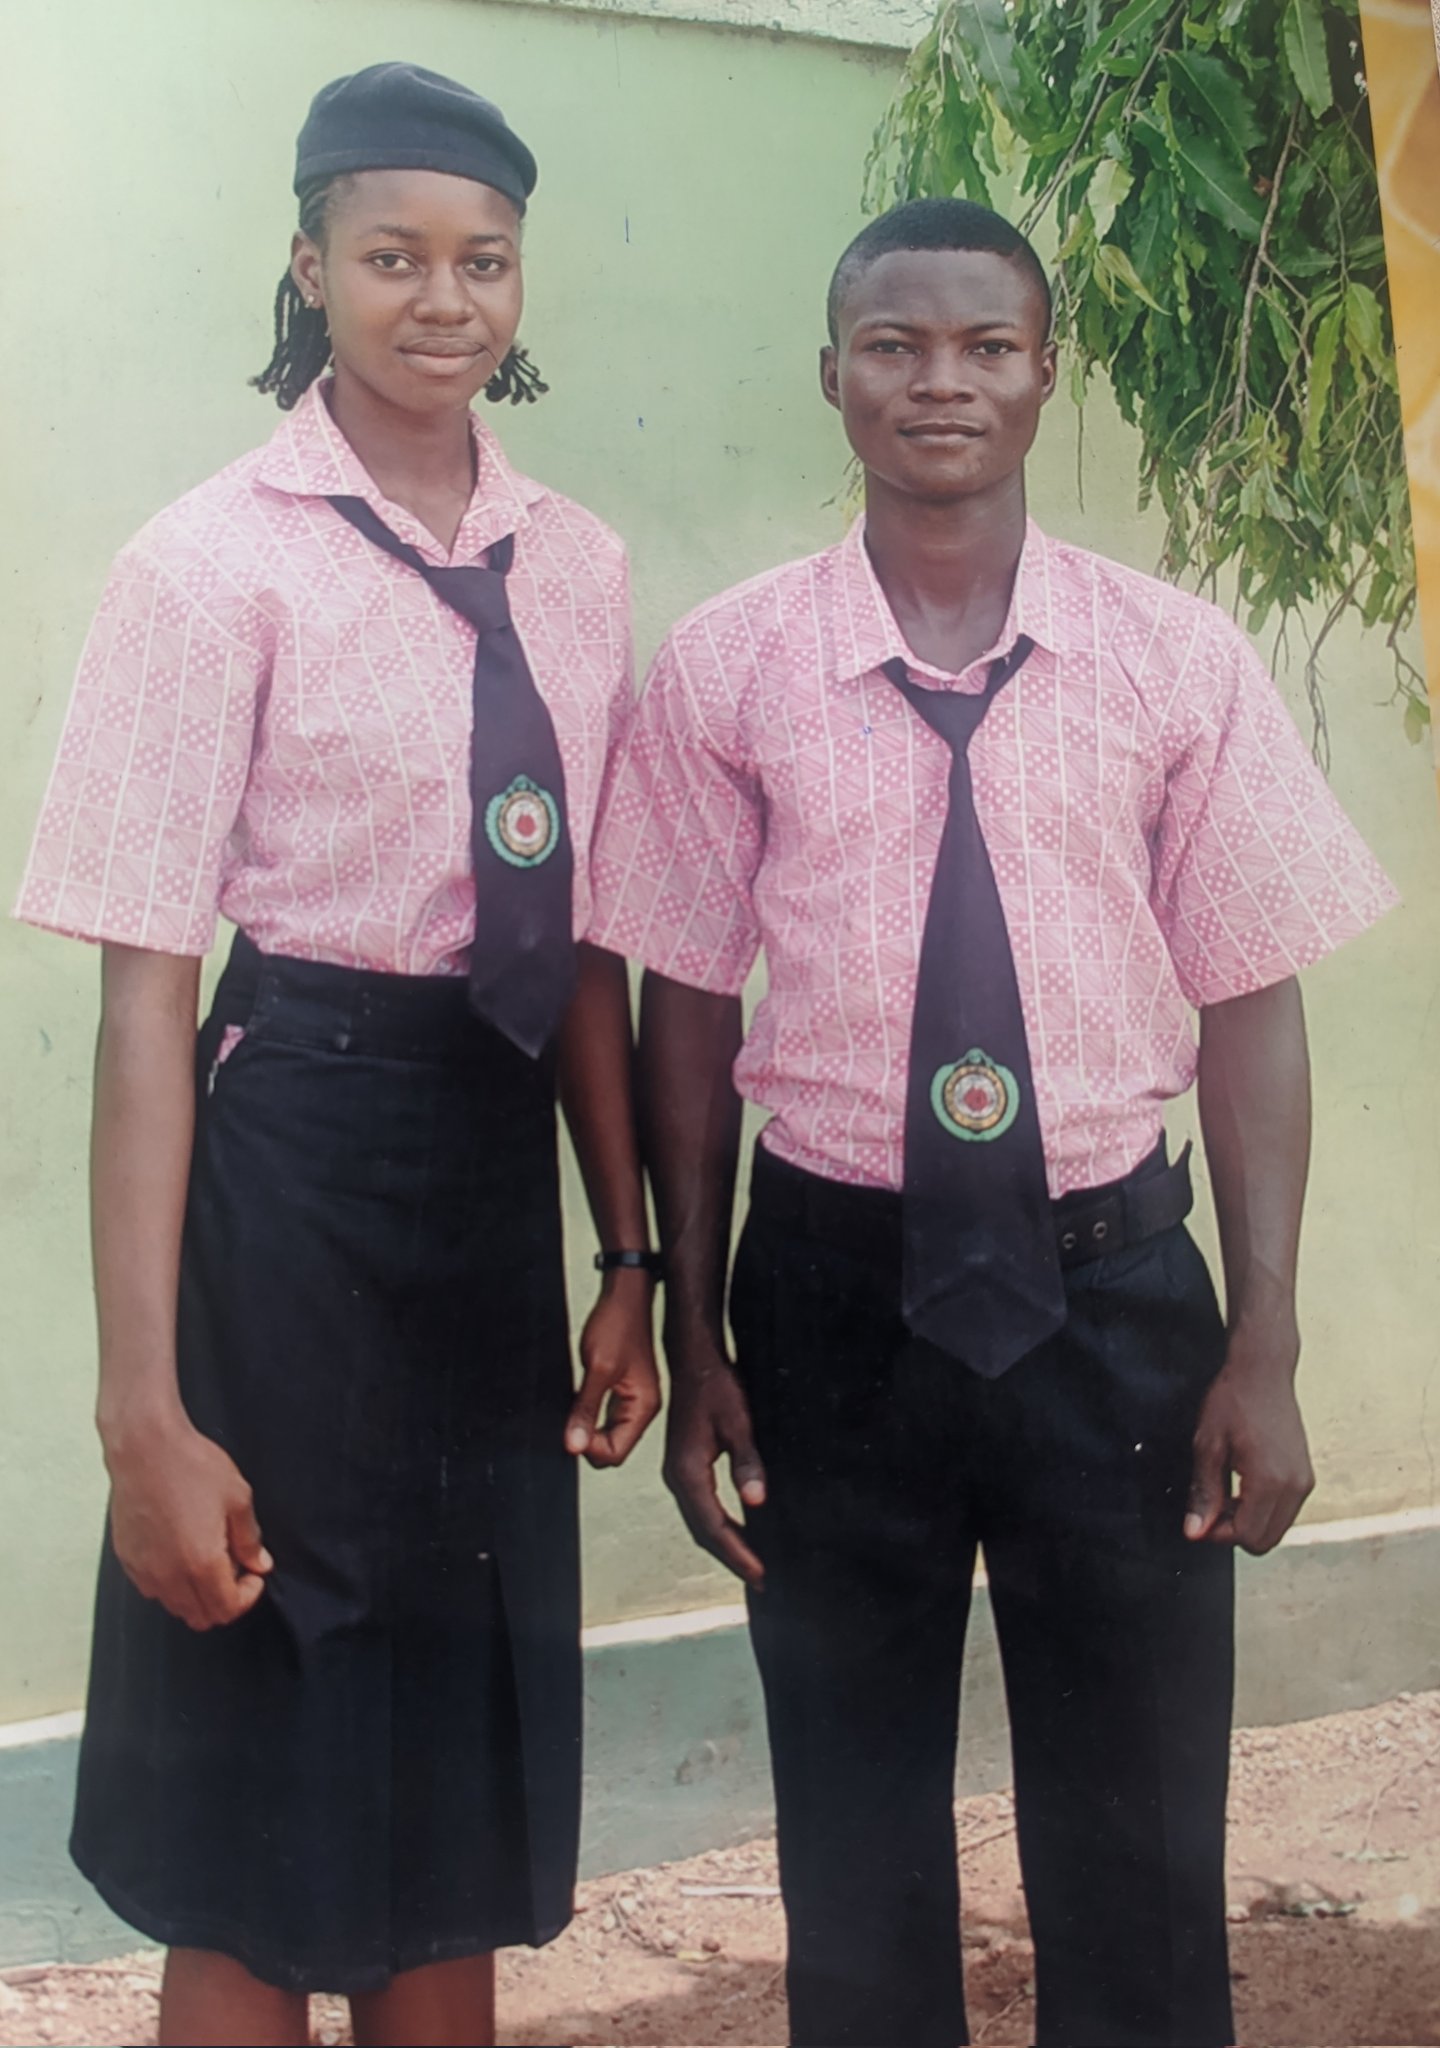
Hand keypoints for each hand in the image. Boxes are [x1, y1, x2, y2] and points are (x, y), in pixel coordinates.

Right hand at [105, 1407, 272, 1628]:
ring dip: (197, 1595)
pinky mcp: (128, 1559)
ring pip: (175, 1607)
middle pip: (200, 1617)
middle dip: (223, 1601)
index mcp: (201, 1563)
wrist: (145, 1447)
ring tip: (208, 1560)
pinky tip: (181, 1553)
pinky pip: (152, 1589)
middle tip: (234, 1570)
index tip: (253, 1575)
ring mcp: (144, 1570)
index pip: (227, 1609)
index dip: (247, 1597)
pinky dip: (171, 1584)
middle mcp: (169, 1575)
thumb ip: (249, 1539)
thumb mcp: (237, 1498)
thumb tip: (259, 1564)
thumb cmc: (191, 1466)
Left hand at [566, 1270, 661, 1468]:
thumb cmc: (618, 1324)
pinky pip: (605, 1417)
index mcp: (644, 1408)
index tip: (570, 1429)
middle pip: (612, 1449)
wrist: (624, 1295)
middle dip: (588, 1441)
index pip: (615, 1453)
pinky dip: (589, 1416)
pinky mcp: (622, 1390)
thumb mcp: (597, 1369)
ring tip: (574, 1407)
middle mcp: (642, 1408)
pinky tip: (578, 1402)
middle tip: (569, 1418)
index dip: (589, 1447)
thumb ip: (585, 1410)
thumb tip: (574, 1446)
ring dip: (587, 1428)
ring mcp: (633, 1400)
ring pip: (607, 1435)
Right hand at [661, 1332, 766, 1587]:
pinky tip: (735, 1528)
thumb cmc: (716, 1386)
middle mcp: (677, 1477)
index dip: (738, 1553)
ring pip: (699, 1520)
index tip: (760, 1575)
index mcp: (687, 1471)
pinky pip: (699, 1506)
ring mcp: (677, 1471)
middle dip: (731, 1557)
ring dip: (724, 1543)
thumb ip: (747, 1462)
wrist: (693, 1359)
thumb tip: (756, 1501)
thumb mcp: (738, 1423)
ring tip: (750, 1563)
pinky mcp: (684, 1464)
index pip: (714, 1526)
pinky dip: (717, 1524)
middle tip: (760, 1580)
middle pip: (703, 1531)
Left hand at [1185, 1321, 1313, 1554]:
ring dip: (1250, 1520)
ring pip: (1276, 1528)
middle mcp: (1296, 1486)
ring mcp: (1304, 1481)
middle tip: (1212, 1506)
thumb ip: (1204, 1493)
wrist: (1263, 1371)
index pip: (1248, 1536)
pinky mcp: (1306, 1475)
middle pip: (1265, 1540)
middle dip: (1235, 1531)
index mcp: (1270, 1481)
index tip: (1201, 1516)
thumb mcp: (1208, 1446)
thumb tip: (1196, 1531)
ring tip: (1226, 1490)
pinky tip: (1243, 1485)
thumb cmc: (1234, 1399)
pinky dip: (1263, 1508)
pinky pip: (1285, 1510)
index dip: (1218, 1533)